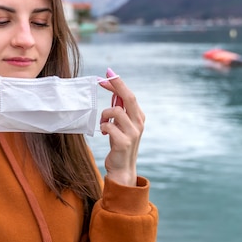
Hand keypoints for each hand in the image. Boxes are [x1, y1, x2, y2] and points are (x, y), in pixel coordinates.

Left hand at [98, 68, 144, 185]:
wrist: (123, 169)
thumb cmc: (119, 144)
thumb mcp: (121, 125)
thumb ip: (119, 110)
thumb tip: (113, 91)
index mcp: (139, 117)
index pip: (129, 95)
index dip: (118, 83)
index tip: (107, 73)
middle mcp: (139, 123)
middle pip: (129, 97)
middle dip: (116, 85)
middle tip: (102, 79)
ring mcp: (133, 133)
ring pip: (116, 111)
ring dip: (105, 114)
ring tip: (103, 123)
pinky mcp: (124, 142)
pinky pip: (108, 126)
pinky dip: (103, 127)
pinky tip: (105, 133)